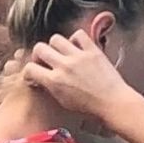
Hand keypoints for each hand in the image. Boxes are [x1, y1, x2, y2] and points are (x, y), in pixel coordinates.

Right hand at [22, 31, 138, 117]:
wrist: (114, 104)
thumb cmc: (91, 108)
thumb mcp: (64, 102)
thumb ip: (51, 88)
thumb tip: (44, 79)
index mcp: (54, 82)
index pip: (30, 68)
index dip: (29, 71)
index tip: (34, 73)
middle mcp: (64, 66)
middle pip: (39, 48)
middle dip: (39, 54)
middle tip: (46, 60)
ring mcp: (78, 56)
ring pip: (56, 38)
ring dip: (56, 45)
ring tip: (62, 52)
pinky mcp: (93, 51)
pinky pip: (79, 34)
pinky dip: (76, 38)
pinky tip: (78, 47)